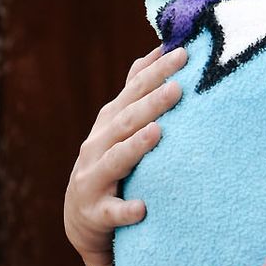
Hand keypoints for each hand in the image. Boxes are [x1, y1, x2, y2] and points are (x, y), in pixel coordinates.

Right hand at [65, 44, 186, 265]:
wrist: (82, 216)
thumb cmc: (110, 163)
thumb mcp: (118, 125)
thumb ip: (136, 90)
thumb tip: (157, 49)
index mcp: (109, 123)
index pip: (134, 92)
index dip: (156, 72)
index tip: (183, 54)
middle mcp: (97, 146)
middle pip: (126, 121)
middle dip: (152, 102)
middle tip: (179, 88)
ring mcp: (93, 178)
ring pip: (115, 160)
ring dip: (136, 146)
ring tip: (158, 132)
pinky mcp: (96, 213)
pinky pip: (112, 212)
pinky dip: (126, 210)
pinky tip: (143, 208)